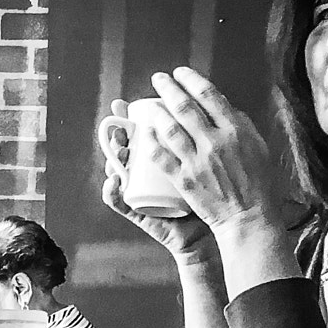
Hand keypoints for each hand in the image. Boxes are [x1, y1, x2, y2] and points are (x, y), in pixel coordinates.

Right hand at [97, 101, 217, 263]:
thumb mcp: (210, 158)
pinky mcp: (139, 211)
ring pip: (118, 170)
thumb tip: (208, 101)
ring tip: (119, 149)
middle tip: (118, 123)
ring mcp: (140, 190)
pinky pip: (119, 202)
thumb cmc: (216, 191)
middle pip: (125, 148)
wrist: (216, 226)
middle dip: (117, 132)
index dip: (128, 118)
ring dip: (113, 157)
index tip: (124, 105)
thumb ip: (207, 134)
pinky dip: (111, 193)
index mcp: (161, 156)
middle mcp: (147, 172)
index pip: (139, 134)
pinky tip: (113, 182)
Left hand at [142, 69, 304, 237]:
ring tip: (149, 103)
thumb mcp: (259, 146)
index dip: (191, 79)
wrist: (249, 218)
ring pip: (170, 128)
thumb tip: (224, 107)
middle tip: (159, 79)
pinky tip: (145, 133)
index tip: (180, 72)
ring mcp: (198, 161)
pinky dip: (151, 142)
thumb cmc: (258, 184)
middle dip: (168, 88)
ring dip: (156, 111)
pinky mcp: (185, 180)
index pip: (209, 95)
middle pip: (185, 107)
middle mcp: (215, 142)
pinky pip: (161, 157)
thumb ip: (241, 124)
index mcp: (235, 130)